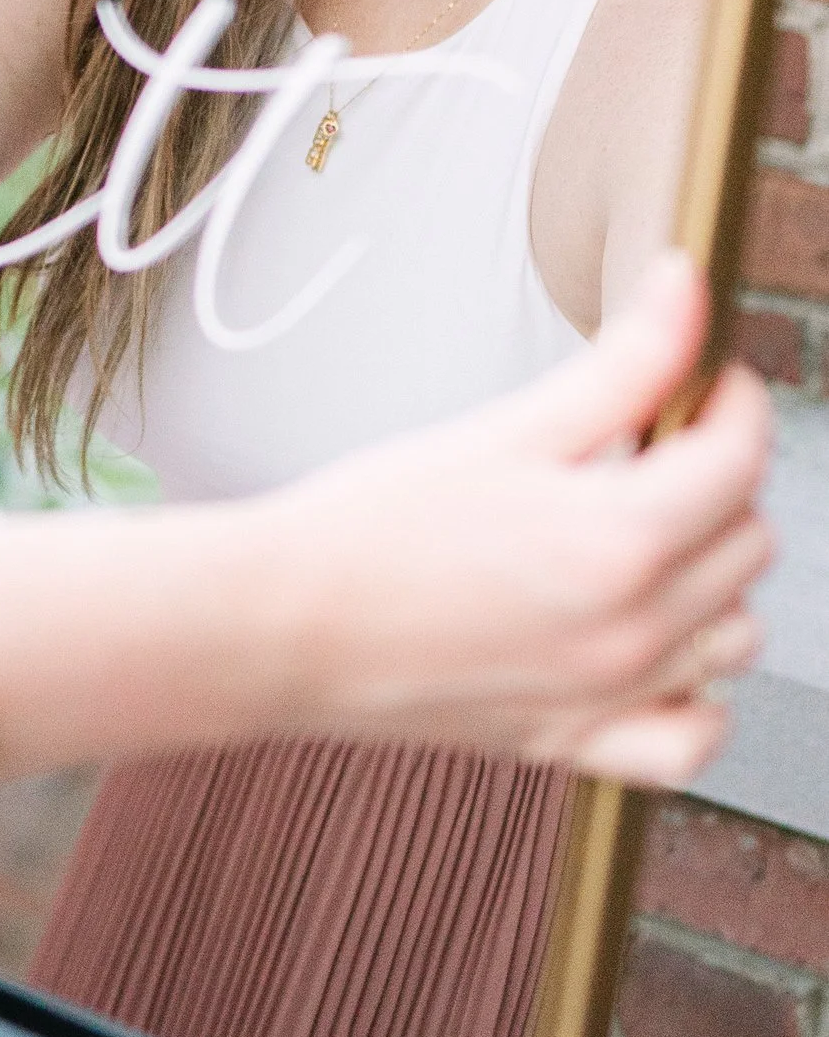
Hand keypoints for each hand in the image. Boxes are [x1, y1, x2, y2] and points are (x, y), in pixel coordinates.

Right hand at [279, 254, 771, 786]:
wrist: (288, 622)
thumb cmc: (373, 526)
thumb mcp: (505, 427)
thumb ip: (621, 364)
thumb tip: (684, 292)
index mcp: (620, 538)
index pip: (742, 459)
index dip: (733, 402)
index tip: (707, 384)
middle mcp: (633, 628)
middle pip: (748, 541)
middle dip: (717, 481)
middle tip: (651, 448)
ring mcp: (611, 695)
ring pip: (735, 632)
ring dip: (711, 578)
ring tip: (640, 537)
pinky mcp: (577, 744)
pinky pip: (693, 736)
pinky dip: (694, 694)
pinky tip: (650, 644)